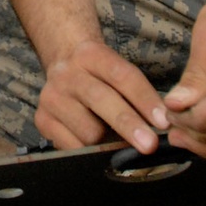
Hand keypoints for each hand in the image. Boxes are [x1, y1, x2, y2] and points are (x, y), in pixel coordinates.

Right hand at [37, 39, 169, 152]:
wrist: (63, 67)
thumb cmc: (101, 77)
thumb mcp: (117, 72)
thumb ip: (137, 95)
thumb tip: (163, 128)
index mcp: (91, 55)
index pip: (122, 76)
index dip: (145, 100)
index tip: (163, 122)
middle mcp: (67, 73)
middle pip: (102, 100)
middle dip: (128, 124)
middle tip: (149, 145)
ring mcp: (51, 96)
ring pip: (88, 131)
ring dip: (107, 141)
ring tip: (114, 138)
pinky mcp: (42, 119)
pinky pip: (73, 147)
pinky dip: (90, 151)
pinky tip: (95, 143)